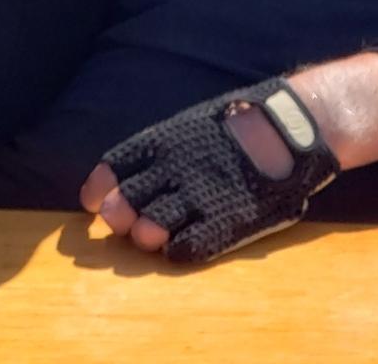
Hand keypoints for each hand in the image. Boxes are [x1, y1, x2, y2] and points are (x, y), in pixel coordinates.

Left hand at [80, 77, 339, 263]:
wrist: (284, 129)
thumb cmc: (233, 127)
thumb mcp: (189, 127)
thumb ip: (158, 153)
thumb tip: (122, 177)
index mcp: (162, 143)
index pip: (113, 167)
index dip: (98, 188)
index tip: (92, 200)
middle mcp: (172, 172)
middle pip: (124, 203)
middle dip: (116, 216)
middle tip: (119, 221)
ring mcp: (195, 199)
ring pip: (150, 229)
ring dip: (143, 235)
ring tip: (148, 234)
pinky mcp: (221, 223)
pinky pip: (187, 247)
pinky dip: (176, 250)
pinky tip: (178, 245)